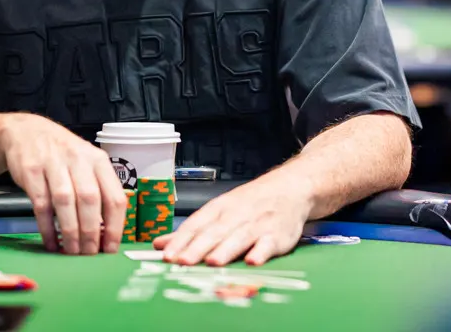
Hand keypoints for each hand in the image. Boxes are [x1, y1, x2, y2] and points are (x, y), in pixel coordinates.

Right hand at [0, 114, 126, 255]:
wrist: (26, 132)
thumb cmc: (63, 155)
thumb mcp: (86, 164)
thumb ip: (98, 191)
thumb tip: (108, 232)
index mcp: (99, 161)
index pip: (115, 197)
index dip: (115, 226)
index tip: (111, 248)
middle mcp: (79, 160)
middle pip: (90, 200)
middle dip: (91, 232)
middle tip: (89, 254)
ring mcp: (54, 164)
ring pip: (66, 202)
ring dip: (70, 231)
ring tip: (71, 252)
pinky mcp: (31, 171)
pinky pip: (41, 204)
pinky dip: (47, 227)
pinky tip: (51, 242)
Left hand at [153, 174, 311, 266]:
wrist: (291, 187)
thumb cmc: (251, 203)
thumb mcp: (220, 210)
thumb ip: (191, 231)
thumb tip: (159, 245)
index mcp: (219, 209)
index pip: (196, 225)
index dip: (181, 241)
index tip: (167, 256)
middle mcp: (237, 215)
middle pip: (215, 233)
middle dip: (198, 247)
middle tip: (183, 262)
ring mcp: (258, 224)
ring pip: (239, 237)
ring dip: (226, 250)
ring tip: (213, 263)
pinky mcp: (278, 234)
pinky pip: (269, 243)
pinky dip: (261, 251)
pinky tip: (253, 261)